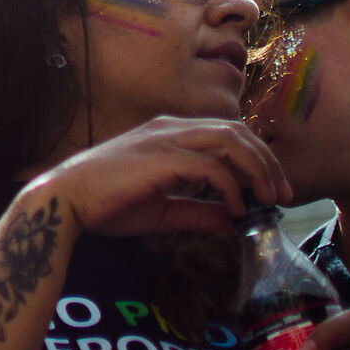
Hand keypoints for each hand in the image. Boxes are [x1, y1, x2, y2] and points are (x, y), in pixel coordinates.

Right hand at [33, 115, 289, 235]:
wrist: (65, 201)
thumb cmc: (104, 205)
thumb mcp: (161, 211)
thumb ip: (197, 211)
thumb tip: (233, 221)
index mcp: (169, 134)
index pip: (227, 133)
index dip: (257, 158)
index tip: (272, 190)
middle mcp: (170, 128)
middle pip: (237, 131)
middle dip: (267, 161)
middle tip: (284, 195)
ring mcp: (166, 139)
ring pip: (231, 141)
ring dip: (257, 169)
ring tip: (269, 199)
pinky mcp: (161, 157)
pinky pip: (211, 166)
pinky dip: (231, 187)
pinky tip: (236, 209)